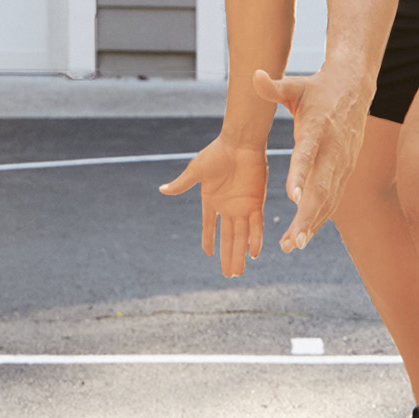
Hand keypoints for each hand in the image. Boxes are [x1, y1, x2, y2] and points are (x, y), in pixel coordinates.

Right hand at [159, 135, 269, 277]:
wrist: (240, 142)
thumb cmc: (217, 153)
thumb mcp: (196, 171)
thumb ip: (182, 184)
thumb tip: (162, 190)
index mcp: (212, 200)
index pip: (210, 226)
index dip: (209, 240)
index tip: (208, 255)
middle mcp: (228, 207)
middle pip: (227, 237)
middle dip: (228, 256)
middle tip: (228, 276)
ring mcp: (243, 206)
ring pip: (241, 236)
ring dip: (240, 254)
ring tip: (238, 272)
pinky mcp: (256, 201)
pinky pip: (256, 225)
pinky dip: (255, 239)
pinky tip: (254, 254)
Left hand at [254, 64, 371, 253]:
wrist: (355, 87)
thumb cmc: (319, 88)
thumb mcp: (296, 86)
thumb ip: (274, 87)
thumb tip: (253, 75)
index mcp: (316, 129)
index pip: (308, 154)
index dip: (301, 175)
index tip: (291, 198)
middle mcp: (332, 149)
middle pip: (321, 187)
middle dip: (307, 217)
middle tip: (293, 242)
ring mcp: (342, 162)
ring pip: (328, 198)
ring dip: (313, 223)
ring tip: (294, 245)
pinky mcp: (345, 169)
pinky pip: (333, 197)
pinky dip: (321, 217)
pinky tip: (307, 234)